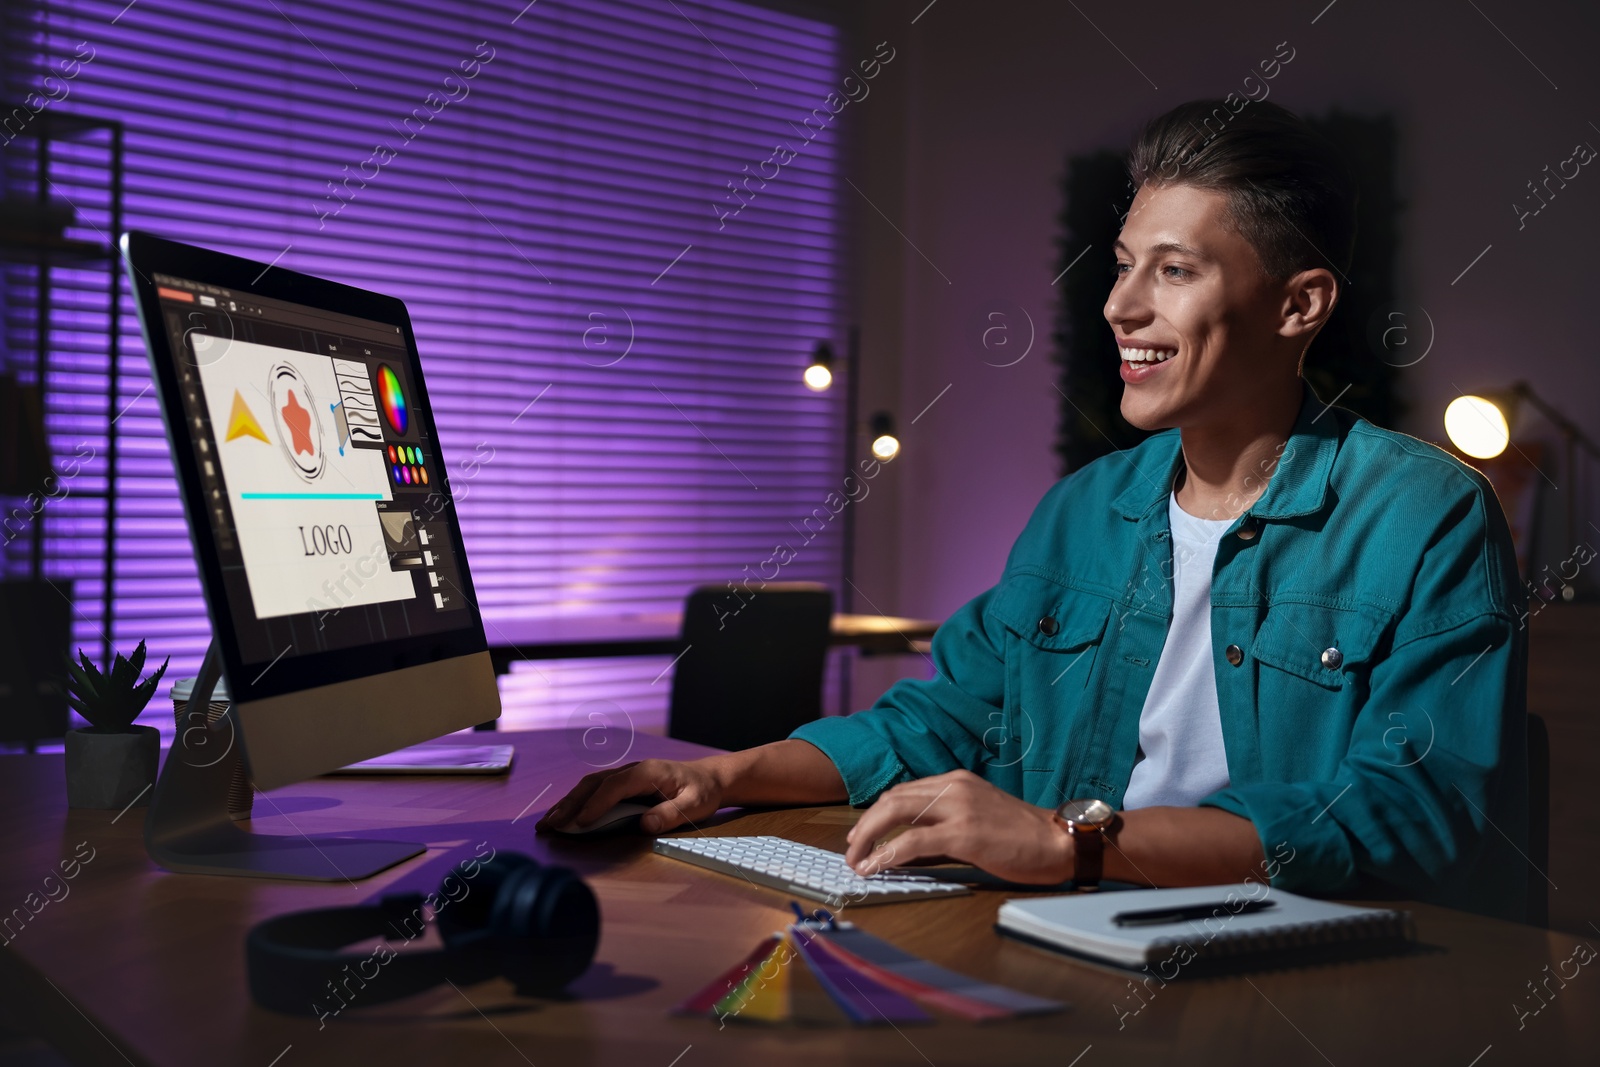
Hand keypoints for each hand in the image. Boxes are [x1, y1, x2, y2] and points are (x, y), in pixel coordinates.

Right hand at [534, 758, 725, 834]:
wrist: (708, 778)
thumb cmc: (702, 790)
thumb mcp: (695, 804)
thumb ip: (671, 813)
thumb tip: (645, 825)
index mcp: (647, 771)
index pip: (614, 786)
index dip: (596, 804)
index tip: (581, 823)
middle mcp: (631, 769)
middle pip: (593, 783)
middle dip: (569, 804)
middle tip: (549, 825)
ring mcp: (624, 775)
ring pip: (588, 786)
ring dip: (567, 804)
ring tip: (546, 824)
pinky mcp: (622, 784)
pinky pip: (594, 791)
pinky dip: (576, 803)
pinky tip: (563, 817)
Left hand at [842, 770, 1073, 883]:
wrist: (1060, 841)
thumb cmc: (1025, 834)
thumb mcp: (981, 813)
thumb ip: (948, 818)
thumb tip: (912, 841)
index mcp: (957, 780)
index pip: (904, 791)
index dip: (877, 813)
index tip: (862, 834)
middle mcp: (954, 787)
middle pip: (892, 799)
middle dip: (864, 825)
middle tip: (851, 849)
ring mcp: (959, 808)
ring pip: (894, 813)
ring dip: (868, 838)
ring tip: (856, 860)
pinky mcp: (964, 833)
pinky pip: (912, 841)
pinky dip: (886, 853)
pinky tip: (874, 867)